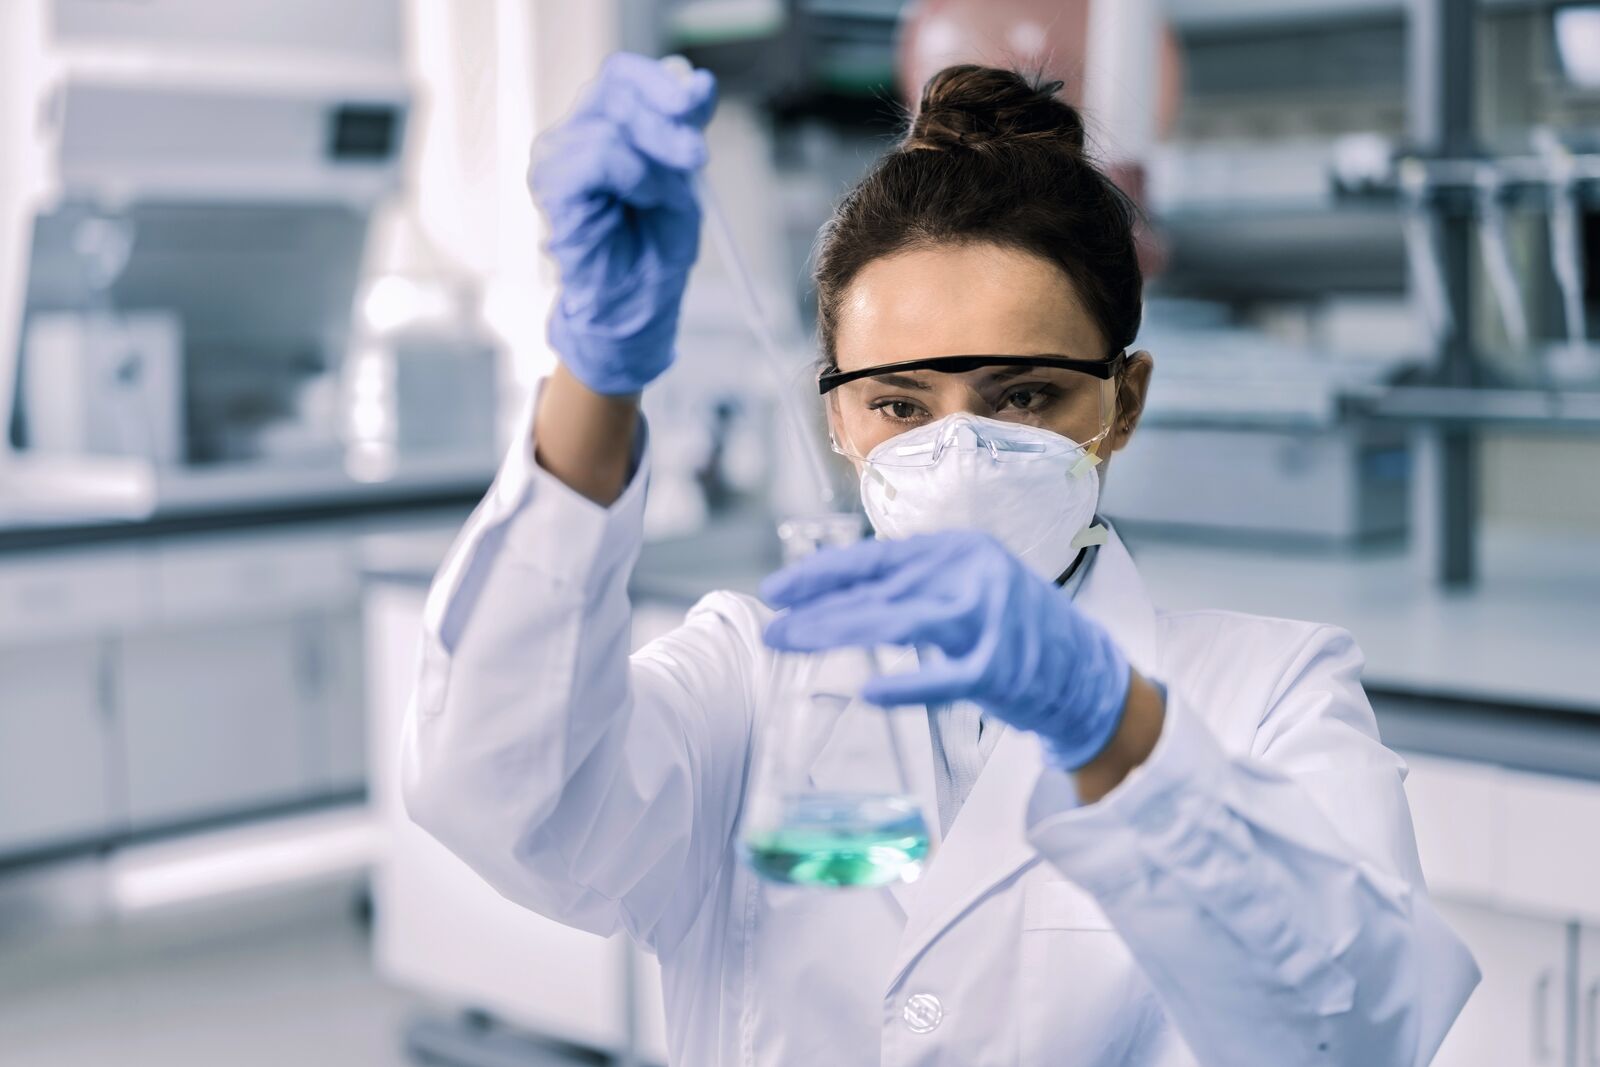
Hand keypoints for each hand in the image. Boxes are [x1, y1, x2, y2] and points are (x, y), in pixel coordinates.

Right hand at [529, 53, 716, 394]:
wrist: (636, 306)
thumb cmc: (655, 247)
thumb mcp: (684, 177)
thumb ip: (686, 128)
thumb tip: (699, 82)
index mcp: (604, 128)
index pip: (622, 76)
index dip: (660, 80)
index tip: (699, 100)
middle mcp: (574, 136)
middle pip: (614, 88)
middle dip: (666, 116)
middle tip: (698, 156)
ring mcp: (557, 160)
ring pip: (610, 123)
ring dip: (655, 160)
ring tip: (664, 200)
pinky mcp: (552, 187)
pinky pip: (598, 155)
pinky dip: (633, 175)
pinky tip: (641, 201)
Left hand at [759, 531, 1132, 770]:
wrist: (1086, 675)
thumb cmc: (1013, 633)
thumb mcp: (962, 590)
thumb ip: (910, 588)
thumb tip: (834, 597)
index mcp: (957, 550)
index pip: (877, 558)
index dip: (823, 574)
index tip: (779, 589)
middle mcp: (973, 573)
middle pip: (880, 590)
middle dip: (818, 609)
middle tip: (773, 628)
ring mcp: (990, 619)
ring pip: (899, 623)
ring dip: (839, 633)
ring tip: (793, 643)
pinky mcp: (1003, 669)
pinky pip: (944, 679)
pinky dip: (907, 686)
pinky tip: (870, 692)